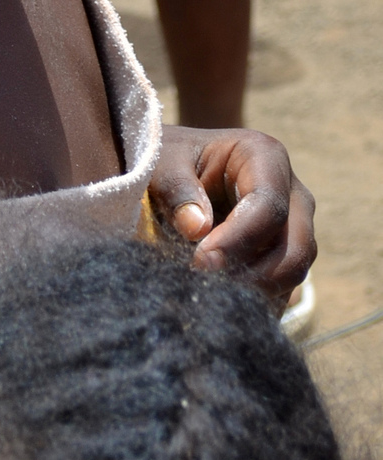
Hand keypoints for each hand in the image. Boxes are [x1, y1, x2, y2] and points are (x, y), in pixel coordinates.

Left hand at [151, 125, 315, 303]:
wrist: (175, 171)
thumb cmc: (171, 161)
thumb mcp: (163, 164)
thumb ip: (176, 190)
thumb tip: (197, 228)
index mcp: (264, 156)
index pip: (268, 205)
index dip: (238, 239)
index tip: (200, 261)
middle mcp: (291, 191)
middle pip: (295, 245)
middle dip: (255, 274)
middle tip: (208, 285)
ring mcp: (294, 226)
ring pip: (294, 271)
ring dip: (256, 291)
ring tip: (211, 294)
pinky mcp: (285, 255)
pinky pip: (284, 288)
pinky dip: (258, 301)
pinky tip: (223, 303)